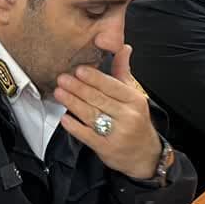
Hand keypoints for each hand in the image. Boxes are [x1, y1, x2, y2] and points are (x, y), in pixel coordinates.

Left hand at [55, 35, 160, 179]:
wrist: (144, 155)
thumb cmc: (136, 122)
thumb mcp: (134, 96)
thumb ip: (123, 72)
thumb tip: (123, 48)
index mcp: (134, 100)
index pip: (112, 86)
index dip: (95, 78)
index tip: (79, 70)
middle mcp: (128, 116)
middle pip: (99, 100)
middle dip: (79, 88)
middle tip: (63, 79)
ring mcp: (117, 134)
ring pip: (92, 115)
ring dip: (73, 103)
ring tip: (60, 93)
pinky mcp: (107, 148)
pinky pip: (88, 136)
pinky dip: (75, 127)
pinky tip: (65, 118)